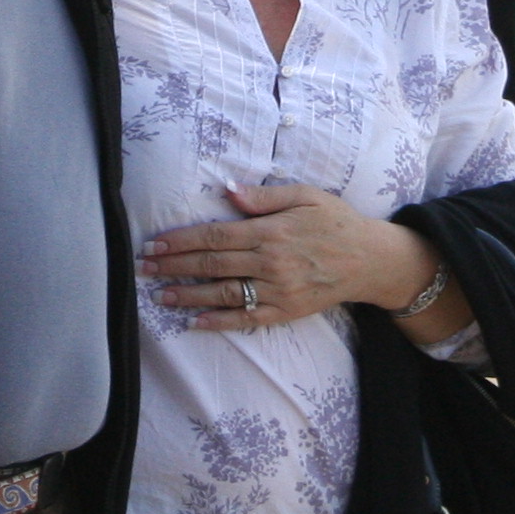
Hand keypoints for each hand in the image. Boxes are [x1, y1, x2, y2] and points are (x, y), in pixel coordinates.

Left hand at [139, 184, 434, 330]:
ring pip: (224, 293)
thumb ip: (265, 196)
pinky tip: (194, 322)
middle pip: (212, 264)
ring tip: (160, 295)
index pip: (215, 236)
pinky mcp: (286, 311)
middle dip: (174, 266)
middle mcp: (270, 262)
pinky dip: (219, 322)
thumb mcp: (306, 195)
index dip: (182, 241)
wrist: (370, 260)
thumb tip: (228, 191)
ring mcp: (278, 290)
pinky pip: (247, 319)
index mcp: (271, 231)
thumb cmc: (335, 221)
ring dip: (188, 295)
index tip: (156, 243)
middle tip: (144, 267)